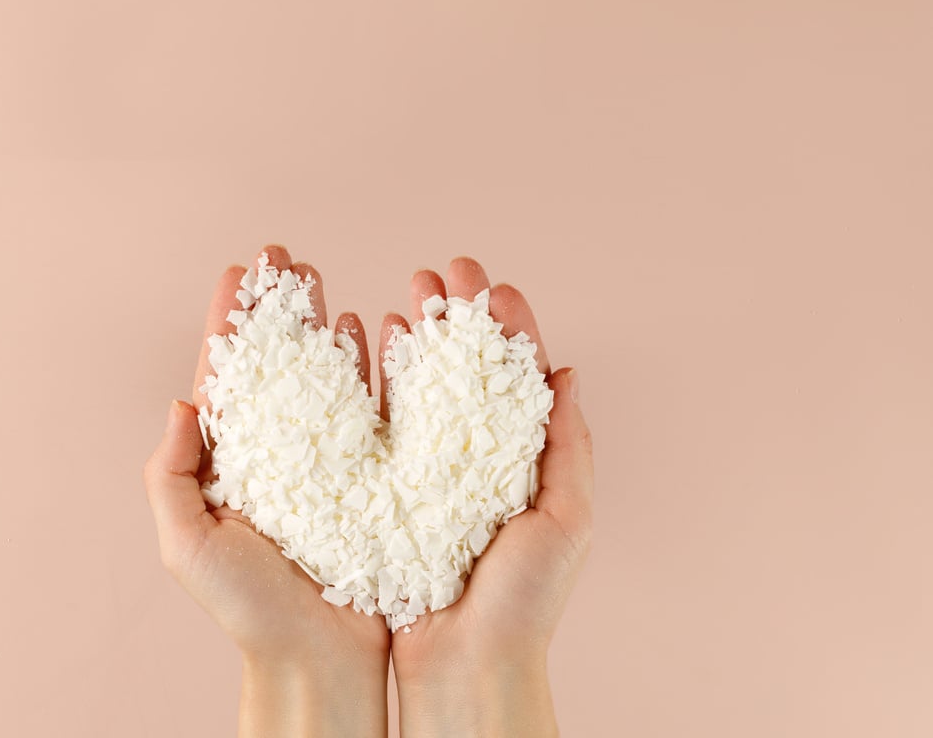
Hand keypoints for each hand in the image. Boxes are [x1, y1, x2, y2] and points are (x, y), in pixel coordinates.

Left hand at [143, 245, 389, 737]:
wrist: (319, 659)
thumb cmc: (249, 611)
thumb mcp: (189, 544)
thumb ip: (171, 476)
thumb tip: (182, 404)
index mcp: (232, 461)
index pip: (229, 375)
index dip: (233, 320)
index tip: (240, 270)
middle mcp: (280, 452)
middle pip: (278, 363)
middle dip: (280, 308)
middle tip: (287, 257)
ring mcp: (327, 461)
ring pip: (326, 377)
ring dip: (325, 326)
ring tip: (326, 282)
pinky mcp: (372, 476)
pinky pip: (375, 409)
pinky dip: (375, 367)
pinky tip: (376, 329)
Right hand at [383, 258, 594, 737]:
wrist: (464, 667)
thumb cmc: (524, 604)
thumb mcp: (567, 520)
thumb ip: (570, 448)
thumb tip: (568, 374)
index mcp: (526, 462)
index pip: (518, 378)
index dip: (507, 328)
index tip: (491, 284)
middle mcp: (478, 460)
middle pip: (468, 371)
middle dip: (456, 318)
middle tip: (441, 272)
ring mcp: (432, 474)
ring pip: (425, 390)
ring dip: (417, 339)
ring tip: (405, 296)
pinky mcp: (389, 493)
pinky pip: (382, 427)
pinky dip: (379, 382)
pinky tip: (368, 348)